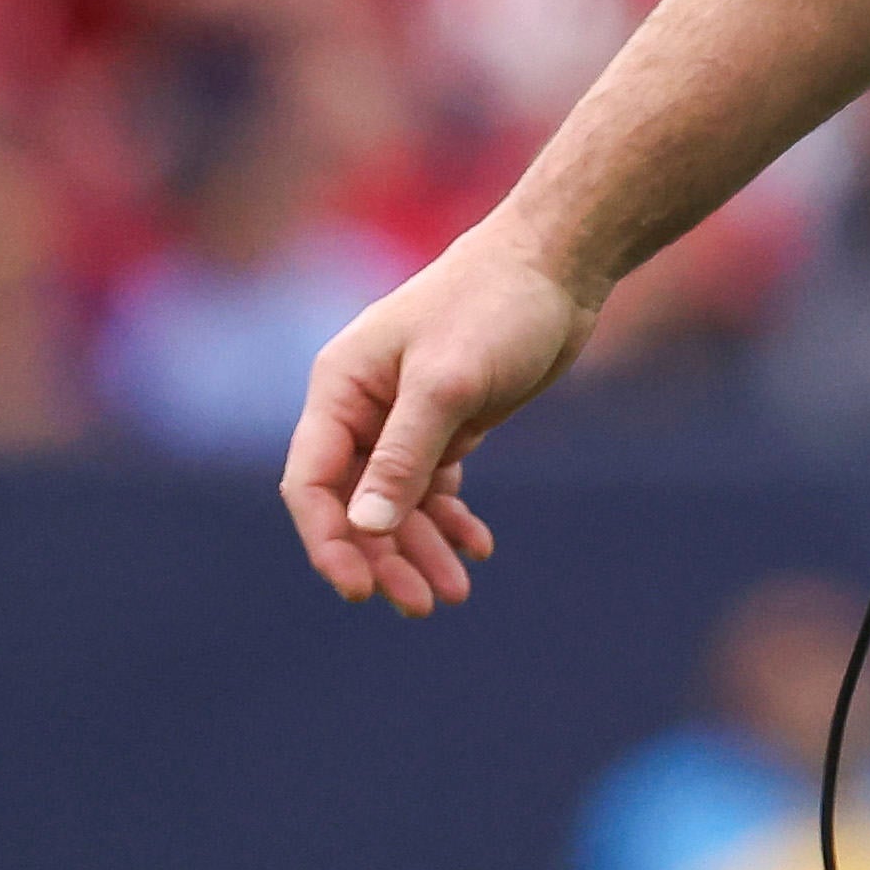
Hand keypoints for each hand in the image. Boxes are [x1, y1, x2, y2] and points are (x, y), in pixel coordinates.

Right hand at [280, 222, 596, 613]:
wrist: (558, 264)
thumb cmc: (495, 306)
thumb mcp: (447, 384)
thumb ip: (404, 455)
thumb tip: (364, 527)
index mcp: (340, 388)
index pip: (311, 482)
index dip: (327, 541)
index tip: (359, 590)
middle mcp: (362, 407)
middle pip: (355, 503)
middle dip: (384, 557)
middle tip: (421, 605)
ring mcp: (404, 417)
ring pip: (396, 502)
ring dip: (421, 547)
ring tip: (457, 590)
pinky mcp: (449, 422)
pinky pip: (434, 486)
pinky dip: (450, 518)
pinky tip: (478, 547)